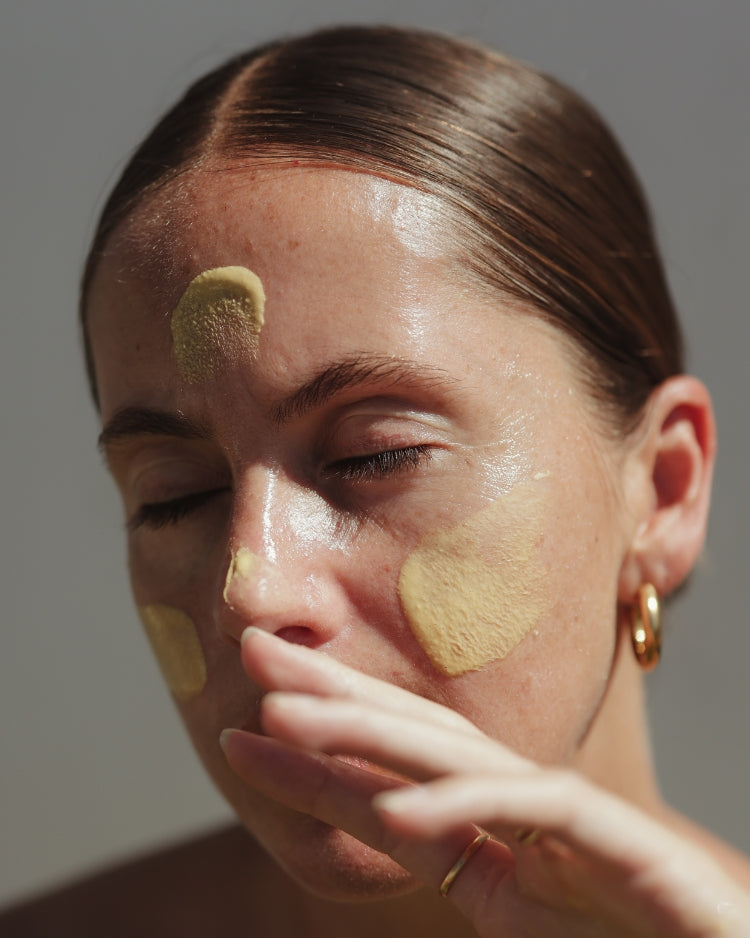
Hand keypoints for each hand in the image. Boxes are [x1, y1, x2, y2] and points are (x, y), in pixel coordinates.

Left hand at [221, 628, 749, 936]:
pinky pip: (529, 810)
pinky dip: (464, 807)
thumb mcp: (508, 897)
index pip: (389, 762)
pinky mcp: (611, 833)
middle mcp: (515, 792)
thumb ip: (451, 855)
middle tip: (250, 651)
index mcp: (486, 810)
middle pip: (409, 731)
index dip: (318, 736)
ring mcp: (559, 807)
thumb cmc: (619, 925)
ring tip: (283, 716)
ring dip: (365, 732)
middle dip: (327, 694)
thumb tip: (379, 815)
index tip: (245, 715)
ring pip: (452, 753)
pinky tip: (398, 811)